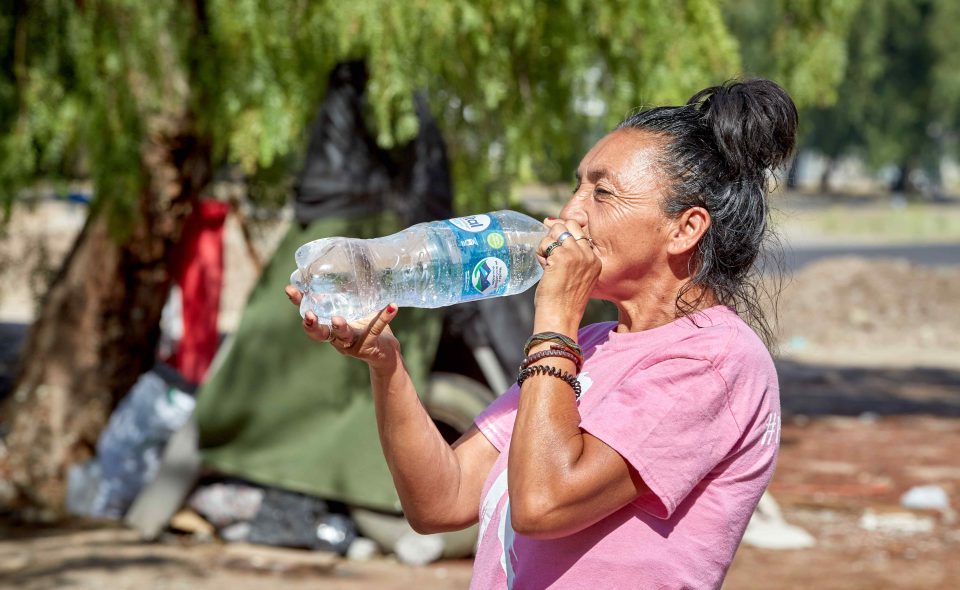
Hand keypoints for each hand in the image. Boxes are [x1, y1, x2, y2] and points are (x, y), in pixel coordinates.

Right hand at [284, 285, 401, 371]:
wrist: (384, 350)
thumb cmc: (365, 326)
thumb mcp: (352, 308)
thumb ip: (342, 294)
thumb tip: (342, 263)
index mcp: (328, 325)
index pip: (308, 314)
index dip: (298, 302)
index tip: (290, 289)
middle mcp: (336, 337)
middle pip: (319, 333)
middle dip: (311, 325)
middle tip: (309, 315)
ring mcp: (351, 343)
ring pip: (342, 337)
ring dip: (340, 327)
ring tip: (339, 318)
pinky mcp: (369, 345)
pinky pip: (376, 329)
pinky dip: (384, 317)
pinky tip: (392, 307)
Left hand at [533, 218, 600, 333]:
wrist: (560, 317)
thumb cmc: (564, 301)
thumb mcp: (577, 278)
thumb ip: (572, 258)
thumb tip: (553, 227)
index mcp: (595, 261)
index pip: (581, 233)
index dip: (564, 236)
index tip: (556, 249)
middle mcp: (588, 255)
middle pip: (570, 225)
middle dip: (556, 233)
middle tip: (550, 251)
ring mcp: (576, 254)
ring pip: (557, 229)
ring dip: (546, 243)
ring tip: (546, 261)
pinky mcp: (561, 256)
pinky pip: (545, 242)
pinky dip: (540, 252)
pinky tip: (543, 266)